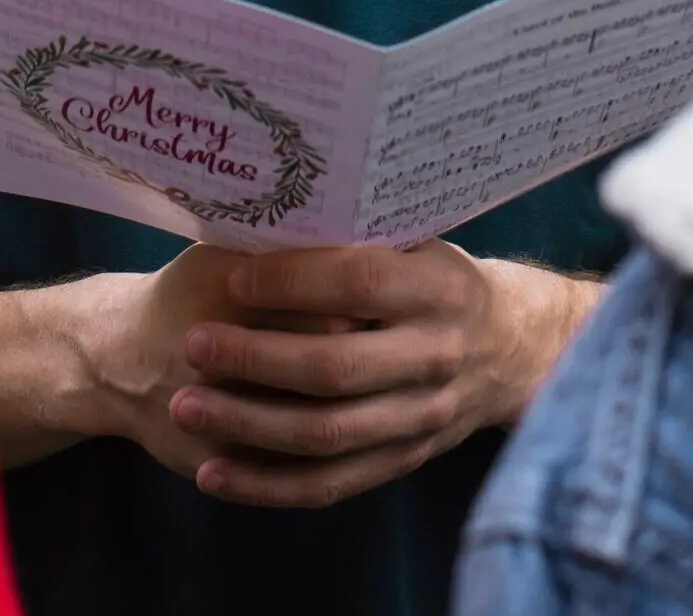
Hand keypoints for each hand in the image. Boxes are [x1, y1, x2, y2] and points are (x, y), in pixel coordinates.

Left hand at [167, 242, 601, 508]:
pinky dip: (267, 486)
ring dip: (248, 425)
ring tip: (184, 407)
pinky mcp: (402, 463)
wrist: (508, 348)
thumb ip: (358, 233)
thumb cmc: (434, 276)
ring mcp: (421, 419)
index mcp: (438, 289)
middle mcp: (435, 357)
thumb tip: (268, 205)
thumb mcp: (416, 241)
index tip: (232, 277)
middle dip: (255, 359)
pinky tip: (212, 474)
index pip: (360, 283)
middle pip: (337, 368)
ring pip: (326, 436)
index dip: (294, 280)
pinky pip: (329, 486)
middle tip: (191, 345)